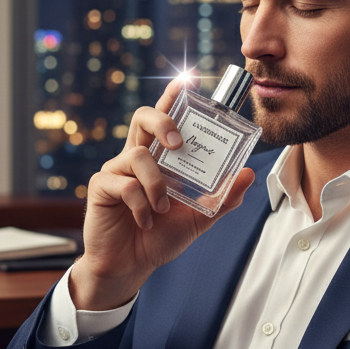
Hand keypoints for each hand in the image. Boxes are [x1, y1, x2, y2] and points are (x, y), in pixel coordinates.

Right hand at [70, 78, 255, 309]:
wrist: (130, 268)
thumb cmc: (159, 238)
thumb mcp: (198, 218)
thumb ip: (222, 198)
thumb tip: (248, 173)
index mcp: (158, 159)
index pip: (166, 119)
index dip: (174, 96)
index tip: (189, 80)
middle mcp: (135, 157)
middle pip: (142, 118)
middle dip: (162, 120)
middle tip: (178, 141)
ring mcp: (116, 171)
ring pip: (137, 155)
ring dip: (156, 183)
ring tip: (163, 207)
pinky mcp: (101, 188)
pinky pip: (125, 185)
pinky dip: (141, 205)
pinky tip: (146, 221)